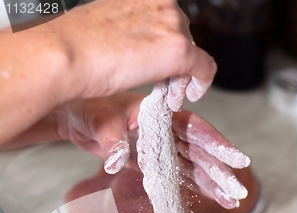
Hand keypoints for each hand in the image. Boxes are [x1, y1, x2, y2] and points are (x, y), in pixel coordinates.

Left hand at [3, 92, 249, 208]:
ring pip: (191, 166)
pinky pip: (175, 174)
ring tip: (228, 200)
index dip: (217, 145)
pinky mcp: (150, 163)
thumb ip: (112, 139)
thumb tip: (116, 160)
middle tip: (237, 191)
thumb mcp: (100, 120)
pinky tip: (206, 195)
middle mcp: (164, 132)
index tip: (237, 160)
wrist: (75, 116)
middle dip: (220, 172)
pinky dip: (191, 185)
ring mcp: (159, 148)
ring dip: (210, 183)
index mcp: (160, 116)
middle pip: (199, 153)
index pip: (195, 130)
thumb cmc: (88, 108)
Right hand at [53, 0, 216, 105]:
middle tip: (165, 88)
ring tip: (167, 96)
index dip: (166, 45)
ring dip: (181, 77)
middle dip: (176, 65)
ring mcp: (171, 23)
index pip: (167, 20)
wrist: (67, 55)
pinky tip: (190, 95)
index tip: (161, 65)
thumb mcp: (108, 24)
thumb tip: (136, 43)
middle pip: (182, 36)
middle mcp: (161, 0)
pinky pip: (204, 68)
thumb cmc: (77, 43)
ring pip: (191, 54)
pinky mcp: (178, 49)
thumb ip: (130, 28)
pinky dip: (201, 84)